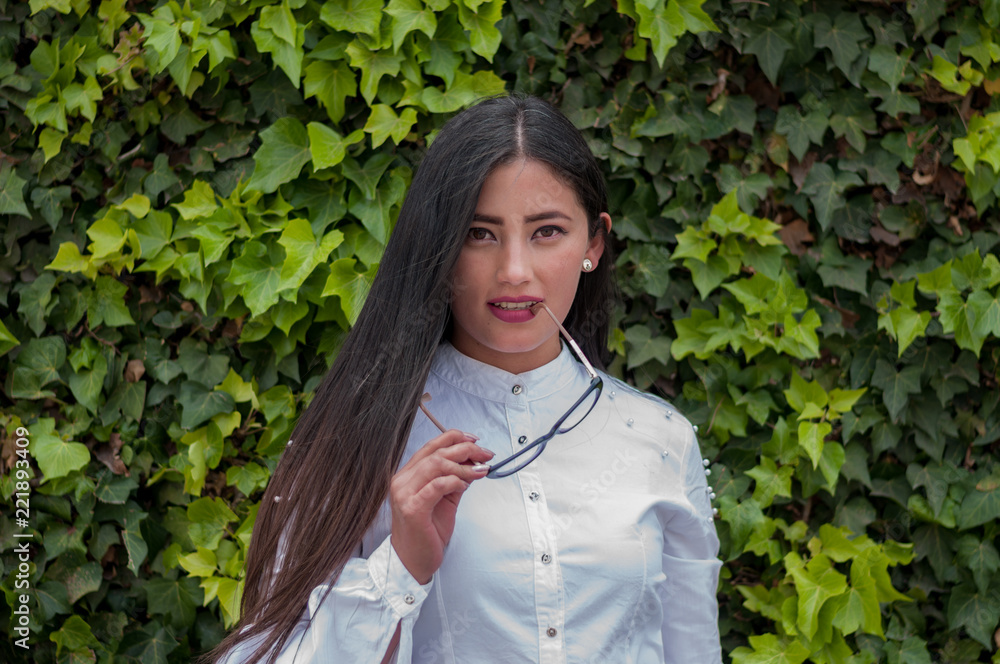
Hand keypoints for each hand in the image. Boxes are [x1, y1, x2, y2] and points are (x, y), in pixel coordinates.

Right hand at [389, 429, 492, 583]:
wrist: (411, 562)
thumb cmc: (425, 533)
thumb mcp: (444, 501)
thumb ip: (455, 481)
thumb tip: (473, 464)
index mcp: (407, 476)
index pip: (430, 446)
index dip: (454, 438)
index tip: (474, 441)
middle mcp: (402, 481)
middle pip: (436, 452)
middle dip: (465, 450)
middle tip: (485, 456)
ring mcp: (405, 494)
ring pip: (436, 465)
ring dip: (463, 466)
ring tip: (479, 471)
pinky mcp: (413, 509)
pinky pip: (436, 486)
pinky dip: (454, 481)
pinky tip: (464, 485)